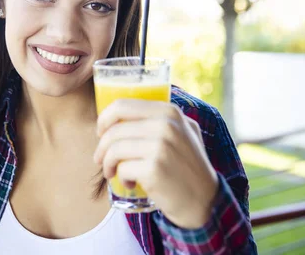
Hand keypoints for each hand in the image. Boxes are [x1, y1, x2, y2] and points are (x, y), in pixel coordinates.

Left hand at [93, 99, 217, 228]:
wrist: (204, 200)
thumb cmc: (186, 165)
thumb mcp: (182, 131)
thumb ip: (158, 117)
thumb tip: (117, 112)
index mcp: (168, 111)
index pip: (121, 106)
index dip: (104, 119)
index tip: (100, 132)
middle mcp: (166, 125)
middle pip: (114, 130)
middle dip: (101, 146)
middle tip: (100, 159)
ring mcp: (161, 147)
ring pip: (114, 149)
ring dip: (107, 164)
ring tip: (112, 173)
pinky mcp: (155, 169)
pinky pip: (122, 169)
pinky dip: (121, 178)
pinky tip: (130, 183)